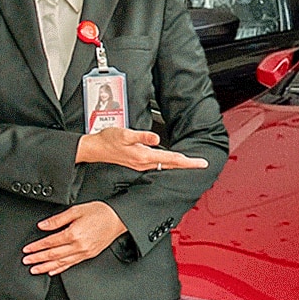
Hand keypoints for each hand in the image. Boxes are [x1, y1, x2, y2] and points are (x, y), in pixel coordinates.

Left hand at [23, 201, 127, 274]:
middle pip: (53, 255)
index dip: (37, 247)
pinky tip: (52, 271)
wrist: (118, 219)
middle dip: (37, 259)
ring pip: (61, 263)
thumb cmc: (100, 213)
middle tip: (26, 261)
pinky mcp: (88, 255)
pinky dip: (60, 269)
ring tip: (34, 270)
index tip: (27, 249)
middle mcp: (78, 246)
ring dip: (45, 267)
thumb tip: (43, 226)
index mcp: (74, 233)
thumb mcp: (76, 210)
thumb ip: (58, 219)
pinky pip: (71, 264)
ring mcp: (84, 252)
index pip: (50, 242)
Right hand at [76, 127, 207, 172]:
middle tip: (202, 164)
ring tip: (191, 162)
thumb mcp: (125, 134)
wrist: (95, 149)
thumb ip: (142, 136)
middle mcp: (144, 163)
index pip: (171, 159)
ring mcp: (141, 165)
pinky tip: (172, 161)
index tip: (200, 163)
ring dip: (179, 164)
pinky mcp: (138, 163)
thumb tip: (156, 139)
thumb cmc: (108, 140)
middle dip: (188, 165)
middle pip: (172, 165)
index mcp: (143, 156)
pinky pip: (158, 165)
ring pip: (166, 165)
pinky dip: (169, 163)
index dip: (188, 161)